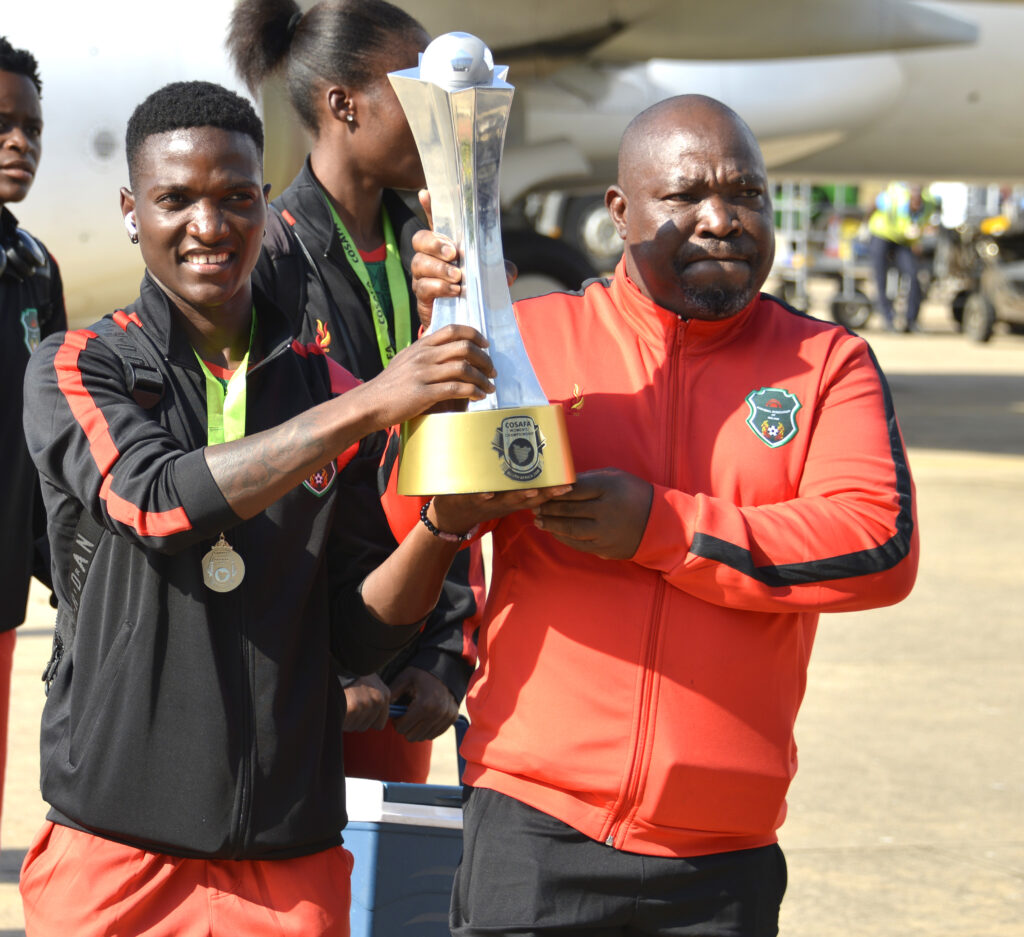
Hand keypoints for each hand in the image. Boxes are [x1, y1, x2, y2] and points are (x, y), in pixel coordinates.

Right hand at [343, 674, 389, 731]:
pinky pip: (345, 724)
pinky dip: (339, 718)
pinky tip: (338, 703)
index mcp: (384, 694)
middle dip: (354, 719)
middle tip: (347, 703)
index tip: (357, 713)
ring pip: (354, 726)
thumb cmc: (350, 672)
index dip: (366, 721)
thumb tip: (373, 719)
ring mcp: (366, 704)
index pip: (379, 724)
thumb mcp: (368, 681)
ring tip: (343, 701)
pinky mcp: (353, 707)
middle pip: (365, 726)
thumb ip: (373, 697)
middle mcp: (378, 700)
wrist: (339, 662)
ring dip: (346, 718)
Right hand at [357, 324, 495, 429]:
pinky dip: (472, 391)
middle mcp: (423, 356)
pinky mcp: (423, 393)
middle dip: (484, 359)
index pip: (453, 330)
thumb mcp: (404, 361)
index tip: (486, 345)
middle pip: (464, 348)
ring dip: (482, 378)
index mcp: (420, 346)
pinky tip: (479, 396)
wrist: (369, 404)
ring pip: (463, 368)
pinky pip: (456, 388)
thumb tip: (441, 350)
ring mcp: (423, 374)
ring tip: (490, 387)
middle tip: (492, 371)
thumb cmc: (388, 386)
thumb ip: (423, 353)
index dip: (474, 335)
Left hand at [389, 667, 458, 741]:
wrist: (445, 668)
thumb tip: (382, 710)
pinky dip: (427, 729)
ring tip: (416, 715)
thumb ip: (392, 695)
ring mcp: (447, 717)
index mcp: (424, 704)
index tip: (398, 713)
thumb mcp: (404, 679)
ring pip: (423, 737)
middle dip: (406, 727)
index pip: (402, 728)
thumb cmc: (421, 674)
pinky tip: (425, 717)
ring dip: (416, 729)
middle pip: (412, 736)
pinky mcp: (452, 719)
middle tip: (406, 715)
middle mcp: (437, 713)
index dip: (396, 721)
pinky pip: (434, 734)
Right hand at [413, 189, 516, 330]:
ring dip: (439, 268)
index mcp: (447, 246)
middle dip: (434, 243)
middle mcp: (431, 258)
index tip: (427, 193)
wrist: (467, 321)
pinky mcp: (422, 296)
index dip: (429, 206)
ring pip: (419, 263)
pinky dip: (439, 287)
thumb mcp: (492, 277)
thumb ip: (501, 270)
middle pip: (419, 239)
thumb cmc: (477, 292)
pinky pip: (423, 286)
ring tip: (458, 277)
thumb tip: (508, 272)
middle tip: (453, 253)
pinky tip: (455, 291)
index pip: (436, 222)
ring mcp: (423, 276)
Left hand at [429, 485, 573, 537]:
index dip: (552, 492)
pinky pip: (474, 498)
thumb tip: (527, 444)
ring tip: (530, 489)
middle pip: (524, 500)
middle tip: (557, 487)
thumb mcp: (498, 492)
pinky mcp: (464, 500)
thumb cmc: (478, 498)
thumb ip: (511, 475)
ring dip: (517, 496)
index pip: (536, 497)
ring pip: (503, 500)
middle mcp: (501, 503)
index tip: (568, 486)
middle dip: (541, 494)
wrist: (448, 517)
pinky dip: (481, 495)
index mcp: (511, 500)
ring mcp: (484, 502)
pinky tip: (486, 491)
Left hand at [532, 468, 652, 558]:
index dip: (554, 491)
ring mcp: (605, 532)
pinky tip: (554, 532)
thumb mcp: (616, 478)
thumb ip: (589, 479)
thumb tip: (563, 482)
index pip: (574, 489)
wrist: (659, 523)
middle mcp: (606, 511)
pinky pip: (578, 544)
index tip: (542, 490)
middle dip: (548, 508)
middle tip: (534, 505)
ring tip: (539, 520)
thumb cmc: (633, 494)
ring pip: (570, 529)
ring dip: (552, 525)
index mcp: (608, 489)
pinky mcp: (605, 548)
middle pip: (569, 509)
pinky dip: (563, 538)